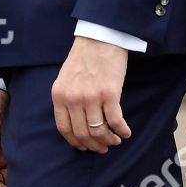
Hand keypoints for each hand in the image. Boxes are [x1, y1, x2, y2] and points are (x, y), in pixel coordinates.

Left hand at [53, 36, 131, 153]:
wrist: (99, 38)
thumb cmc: (84, 57)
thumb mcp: (65, 78)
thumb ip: (67, 99)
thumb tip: (76, 123)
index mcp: (59, 95)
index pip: (64, 128)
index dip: (75, 141)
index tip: (84, 147)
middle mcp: (73, 99)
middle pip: (82, 133)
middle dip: (94, 145)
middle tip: (103, 148)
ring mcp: (91, 97)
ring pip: (99, 130)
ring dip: (108, 140)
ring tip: (115, 141)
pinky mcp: (110, 94)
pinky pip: (115, 121)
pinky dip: (122, 130)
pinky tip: (126, 133)